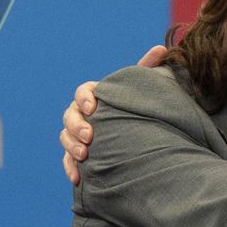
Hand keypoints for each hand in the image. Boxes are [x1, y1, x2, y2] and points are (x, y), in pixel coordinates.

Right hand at [60, 45, 168, 184]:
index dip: (84, 98)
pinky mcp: (77, 153)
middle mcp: (83, 113)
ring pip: (65, 137)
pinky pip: (67, 160)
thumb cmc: (137, 105)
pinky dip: (70, 167)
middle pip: (70, 115)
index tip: (93, 107)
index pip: (83, 91)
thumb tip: (161, 48)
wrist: (136, 131)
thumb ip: (148, 68)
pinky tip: (78, 178)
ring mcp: (78, 133)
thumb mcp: (143, 87)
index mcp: (96, 94)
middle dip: (77, 125)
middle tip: (90, 136)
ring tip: (85, 155)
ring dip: (72, 146)